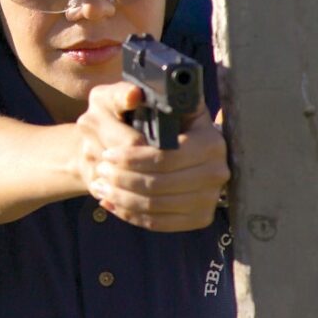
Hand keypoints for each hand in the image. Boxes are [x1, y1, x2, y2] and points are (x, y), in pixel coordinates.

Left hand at [76, 82, 228, 231]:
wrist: (174, 144)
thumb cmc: (153, 118)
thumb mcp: (141, 98)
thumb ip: (128, 93)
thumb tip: (131, 96)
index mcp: (209, 141)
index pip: (166, 158)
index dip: (132, 159)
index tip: (107, 154)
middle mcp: (217, 171)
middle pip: (159, 185)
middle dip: (123, 179)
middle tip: (100, 171)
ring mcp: (210, 197)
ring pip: (157, 206)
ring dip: (122, 198)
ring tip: (100, 186)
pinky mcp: (199, 217)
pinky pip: (161, 223)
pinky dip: (131, 215)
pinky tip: (111, 203)